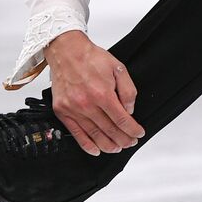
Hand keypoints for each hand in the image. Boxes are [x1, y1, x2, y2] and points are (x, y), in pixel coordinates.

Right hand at [46, 30, 145, 154]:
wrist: (66, 51)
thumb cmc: (91, 58)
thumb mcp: (118, 68)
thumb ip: (127, 91)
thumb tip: (130, 110)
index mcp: (103, 94)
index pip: (122, 120)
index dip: (133, 129)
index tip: (139, 133)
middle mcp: (87, 104)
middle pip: (110, 130)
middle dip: (123, 139)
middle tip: (131, 142)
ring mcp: (73, 109)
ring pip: (94, 135)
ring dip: (108, 145)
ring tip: (117, 148)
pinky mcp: (62, 111)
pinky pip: (76, 134)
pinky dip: (87, 145)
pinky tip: (96, 150)